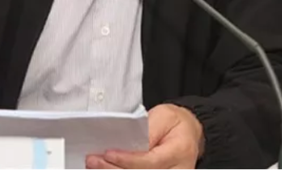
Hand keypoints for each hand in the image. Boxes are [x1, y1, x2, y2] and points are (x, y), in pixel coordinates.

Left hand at [86, 104, 202, 168]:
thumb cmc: (174, 123)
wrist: (188, 132)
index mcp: (180, 152)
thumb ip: (148, 131)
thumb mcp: (163, 116)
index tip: (108, 154)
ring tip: (95, 166)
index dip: (127, 160)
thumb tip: (129, 144)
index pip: (150, 162)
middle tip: (93, 161)